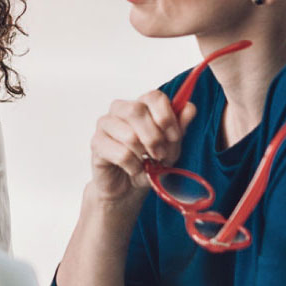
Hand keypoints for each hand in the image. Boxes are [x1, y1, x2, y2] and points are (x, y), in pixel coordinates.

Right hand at [87, 90, 196, 204]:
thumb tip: (189, 108)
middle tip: (161, 155)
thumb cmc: (148, 164)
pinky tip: (133, 169)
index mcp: (140, 106)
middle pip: (136, 110)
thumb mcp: (170, 148)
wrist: (127, 188)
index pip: (153, 97)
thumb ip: (178, 128)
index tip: (175, 136)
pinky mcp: (96, 143)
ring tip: (147, 164)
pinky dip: (133, 166)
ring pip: (128, 134)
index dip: (167, 116)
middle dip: (154, 137)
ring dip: (144, 155)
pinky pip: (121, 154)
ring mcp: (105, 125)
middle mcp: (120, 110)